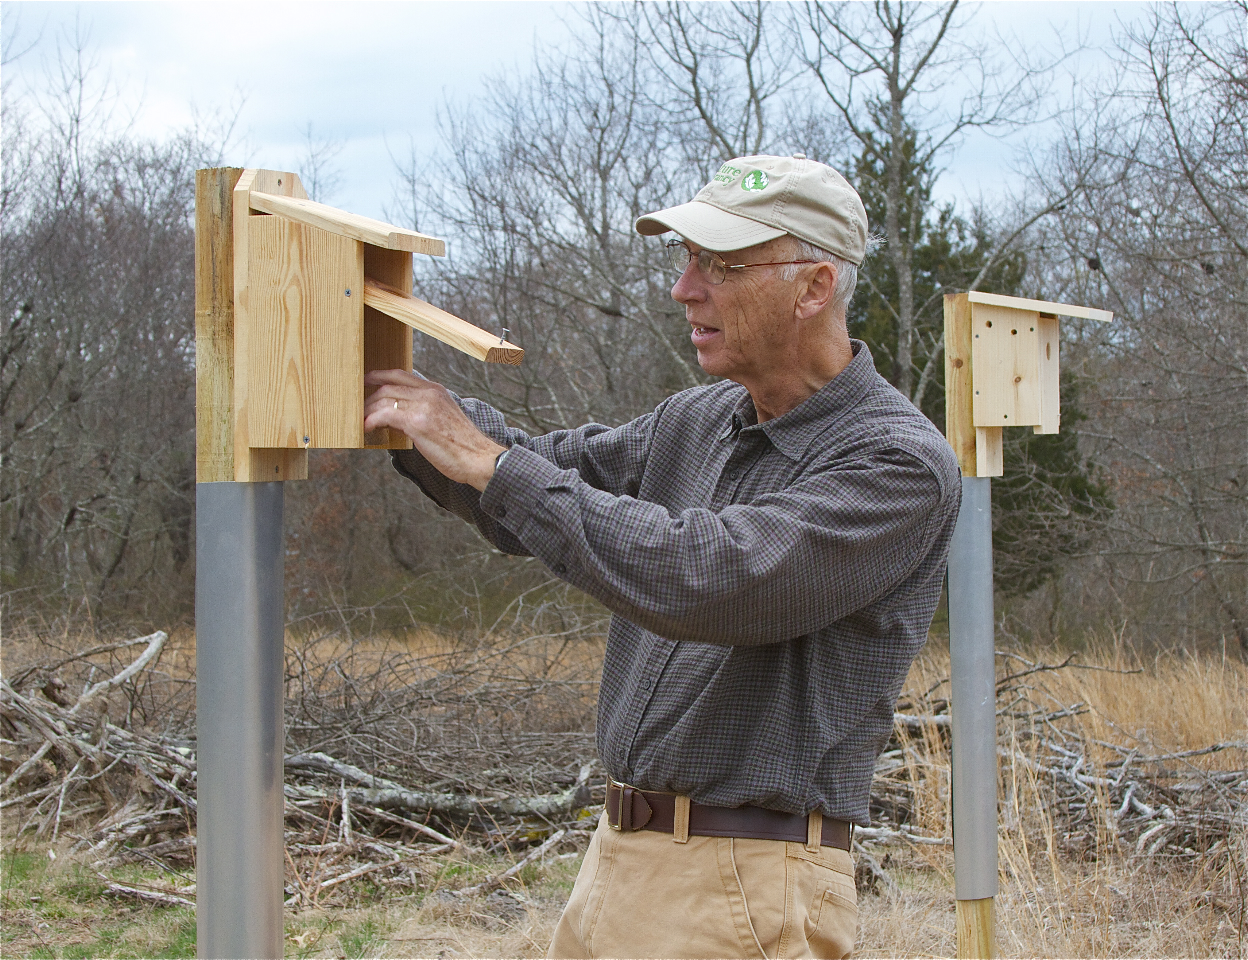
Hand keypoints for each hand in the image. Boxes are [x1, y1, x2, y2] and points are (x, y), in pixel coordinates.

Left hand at [363, 370, 505, 490]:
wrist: (479, 458)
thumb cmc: (463, 446)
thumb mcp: (444, 419)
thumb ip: (423, 412)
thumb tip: (399, 418)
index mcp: (436, 390)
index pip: (402, 374)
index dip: (380, 375)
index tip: (367, 380)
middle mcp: (430, 393)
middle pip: (389, 386)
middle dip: (369, 397)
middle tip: (359, 409)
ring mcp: (424, 406)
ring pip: (384, 399)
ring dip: (368, 411)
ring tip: (361, 421)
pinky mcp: (418, 423)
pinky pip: (386, 415)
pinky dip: (372, 421)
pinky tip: (367, 429)